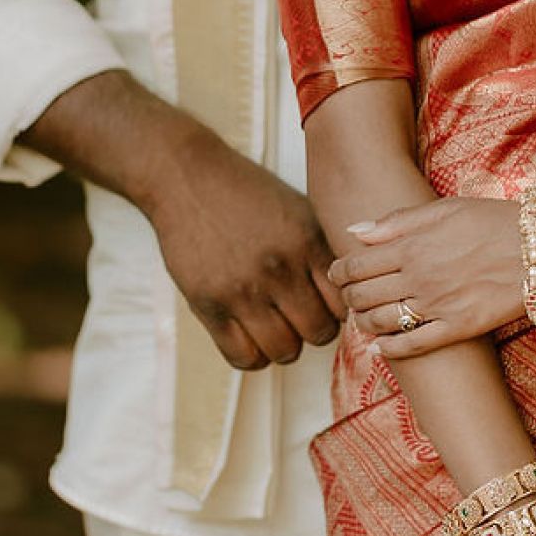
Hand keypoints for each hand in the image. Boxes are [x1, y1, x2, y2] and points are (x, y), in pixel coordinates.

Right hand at [141, 123, 343, 370]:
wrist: (187, 178)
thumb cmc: (245, 192)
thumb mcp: (297, 208)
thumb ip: (322, 249)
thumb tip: (348, 291)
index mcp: (308, 241)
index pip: (343, 303)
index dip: (337, 310)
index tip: (325, 306)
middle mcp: (281, 268)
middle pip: (318, 333)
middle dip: (312, 329)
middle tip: (300, 316)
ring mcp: (244, 289)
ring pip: (284, 351)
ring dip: (283, 344)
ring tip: (275, 326)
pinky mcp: (209, 305)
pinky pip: (243, 357)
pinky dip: (252, 355)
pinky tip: (250, 335)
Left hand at [330, 196, 526, 356]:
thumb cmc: (495, 221)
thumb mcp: (445, 209)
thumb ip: (397, 221)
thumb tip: (355, 231)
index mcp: (412, 245)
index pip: (356, 265)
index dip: (339, 272)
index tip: (337, 273)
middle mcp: (419, 277)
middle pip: (362, 295)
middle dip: (348, 297)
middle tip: (348, 296)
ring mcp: (437, 305)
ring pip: (382, 323)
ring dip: (364, 323)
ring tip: (363, 318)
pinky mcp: (458, 328)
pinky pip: (413, 347)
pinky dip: (390, 351)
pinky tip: (381, 349)